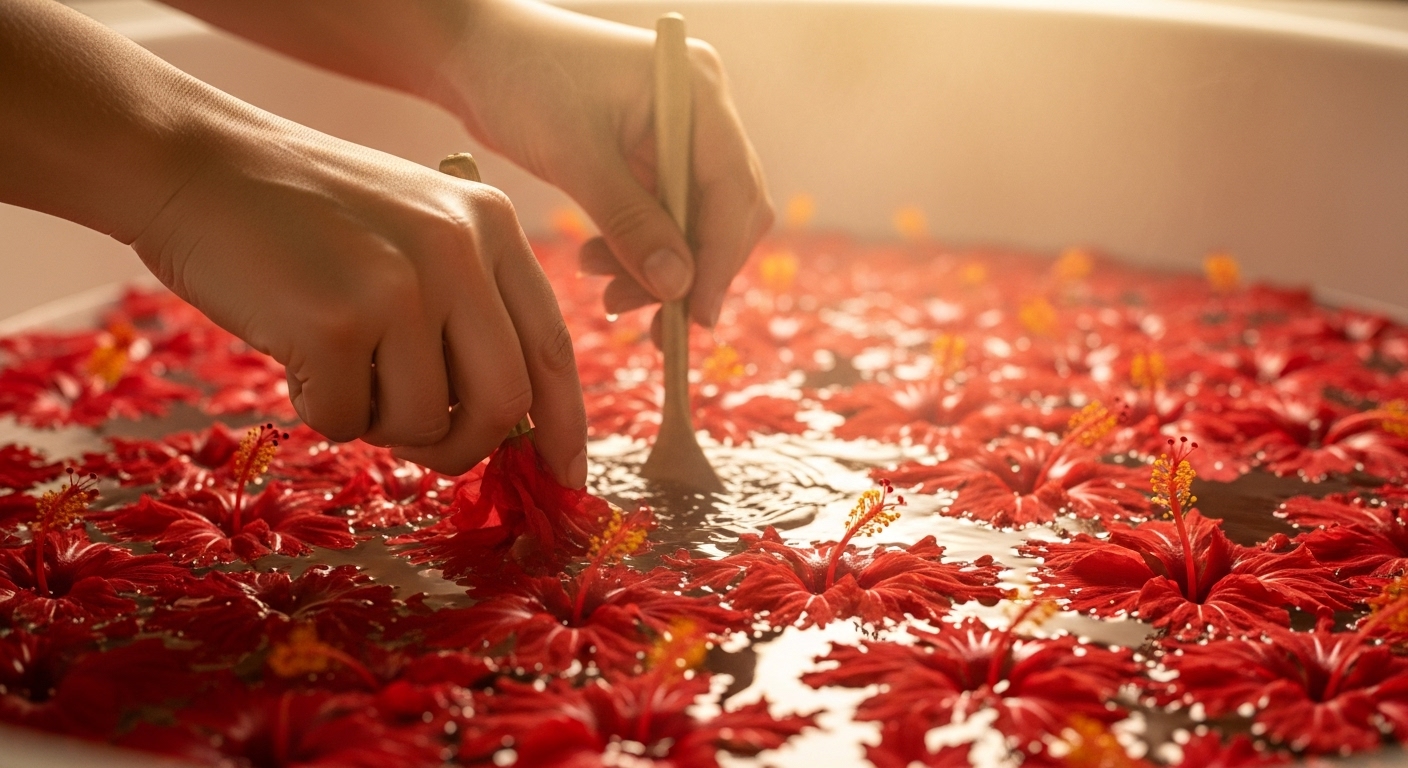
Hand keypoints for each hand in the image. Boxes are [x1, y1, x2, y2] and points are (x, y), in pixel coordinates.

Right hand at [133, 116, 587, 484]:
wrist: (194, 162)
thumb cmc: (302, 212)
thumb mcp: (414, 226)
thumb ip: (469, 304)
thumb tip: (512, 423)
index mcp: (491, 225)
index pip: (552, 347)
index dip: (564, 426)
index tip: (563, 480)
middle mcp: (460, 251)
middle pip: (504, 404)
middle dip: (463, 446)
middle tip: (417, 444)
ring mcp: (401, 284)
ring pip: (423, 422)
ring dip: (375, 422)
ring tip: (336, 365)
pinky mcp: (337, 321)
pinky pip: (345, 421)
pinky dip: (318, 410)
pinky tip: (294, 354)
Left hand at [439, 0, 772, 330]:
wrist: (473, 51)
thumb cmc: (520, 78)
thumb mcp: (573, 153)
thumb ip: (629, 220)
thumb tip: (678, 287)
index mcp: (697, 91)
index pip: (734, 187)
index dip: (720, 258)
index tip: (695, 315)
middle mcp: (701, 112)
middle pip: (727, 211)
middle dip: (692, 270)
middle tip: (650, 322)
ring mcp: (678, 136)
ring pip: (695, 224)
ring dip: (660, 268)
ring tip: (607, 294)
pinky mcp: (650, 158)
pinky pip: (663, 219)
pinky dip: (639, 251)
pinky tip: (599, 267)